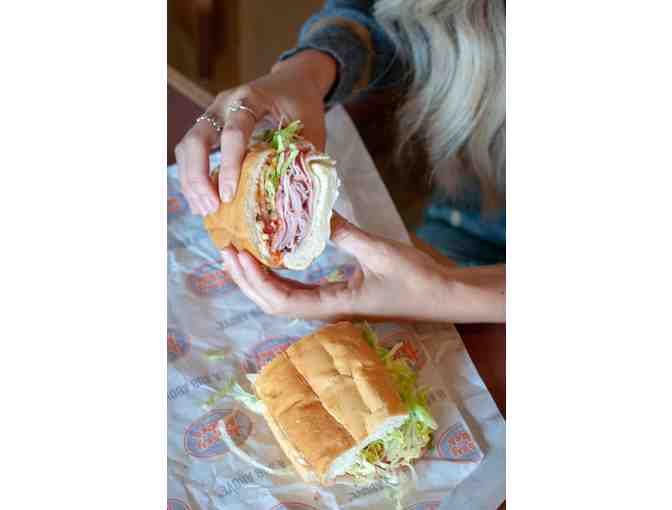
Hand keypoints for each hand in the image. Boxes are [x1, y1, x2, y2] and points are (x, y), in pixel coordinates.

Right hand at [175, 50, 336, 215]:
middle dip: (198, 177)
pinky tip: (202, 200)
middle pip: (197, 139)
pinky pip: (190, 152)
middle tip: (211, 207)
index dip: (230, 165)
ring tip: (204, 210)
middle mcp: (224, 104)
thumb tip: (296, 195)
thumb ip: (303, 155)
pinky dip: (193, 177)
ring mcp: (212, 115)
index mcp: (251, 98)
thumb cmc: (302, 103)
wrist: (292, 80)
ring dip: (191, 180)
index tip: (229, 195)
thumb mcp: (311, 126)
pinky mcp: (208, 127)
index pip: (234, 132)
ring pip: (187, 147)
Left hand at [220, 215, 505, 322]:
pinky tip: (273, 257)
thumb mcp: (379, 251)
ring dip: (258, 280)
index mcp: (334, 305)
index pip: (281, 300)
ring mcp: (332, 306)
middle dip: (246, 280)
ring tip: (240, 255)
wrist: (444, 296)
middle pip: (273, 304)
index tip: (237, 254)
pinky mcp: (339, 298)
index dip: (255, 279)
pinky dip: (279, 276)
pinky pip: (299, 291)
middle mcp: (328, 310)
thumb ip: (344, 234)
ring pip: (283, 300)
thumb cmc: (417, 279)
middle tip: (226, 251)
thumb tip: (312, 211)